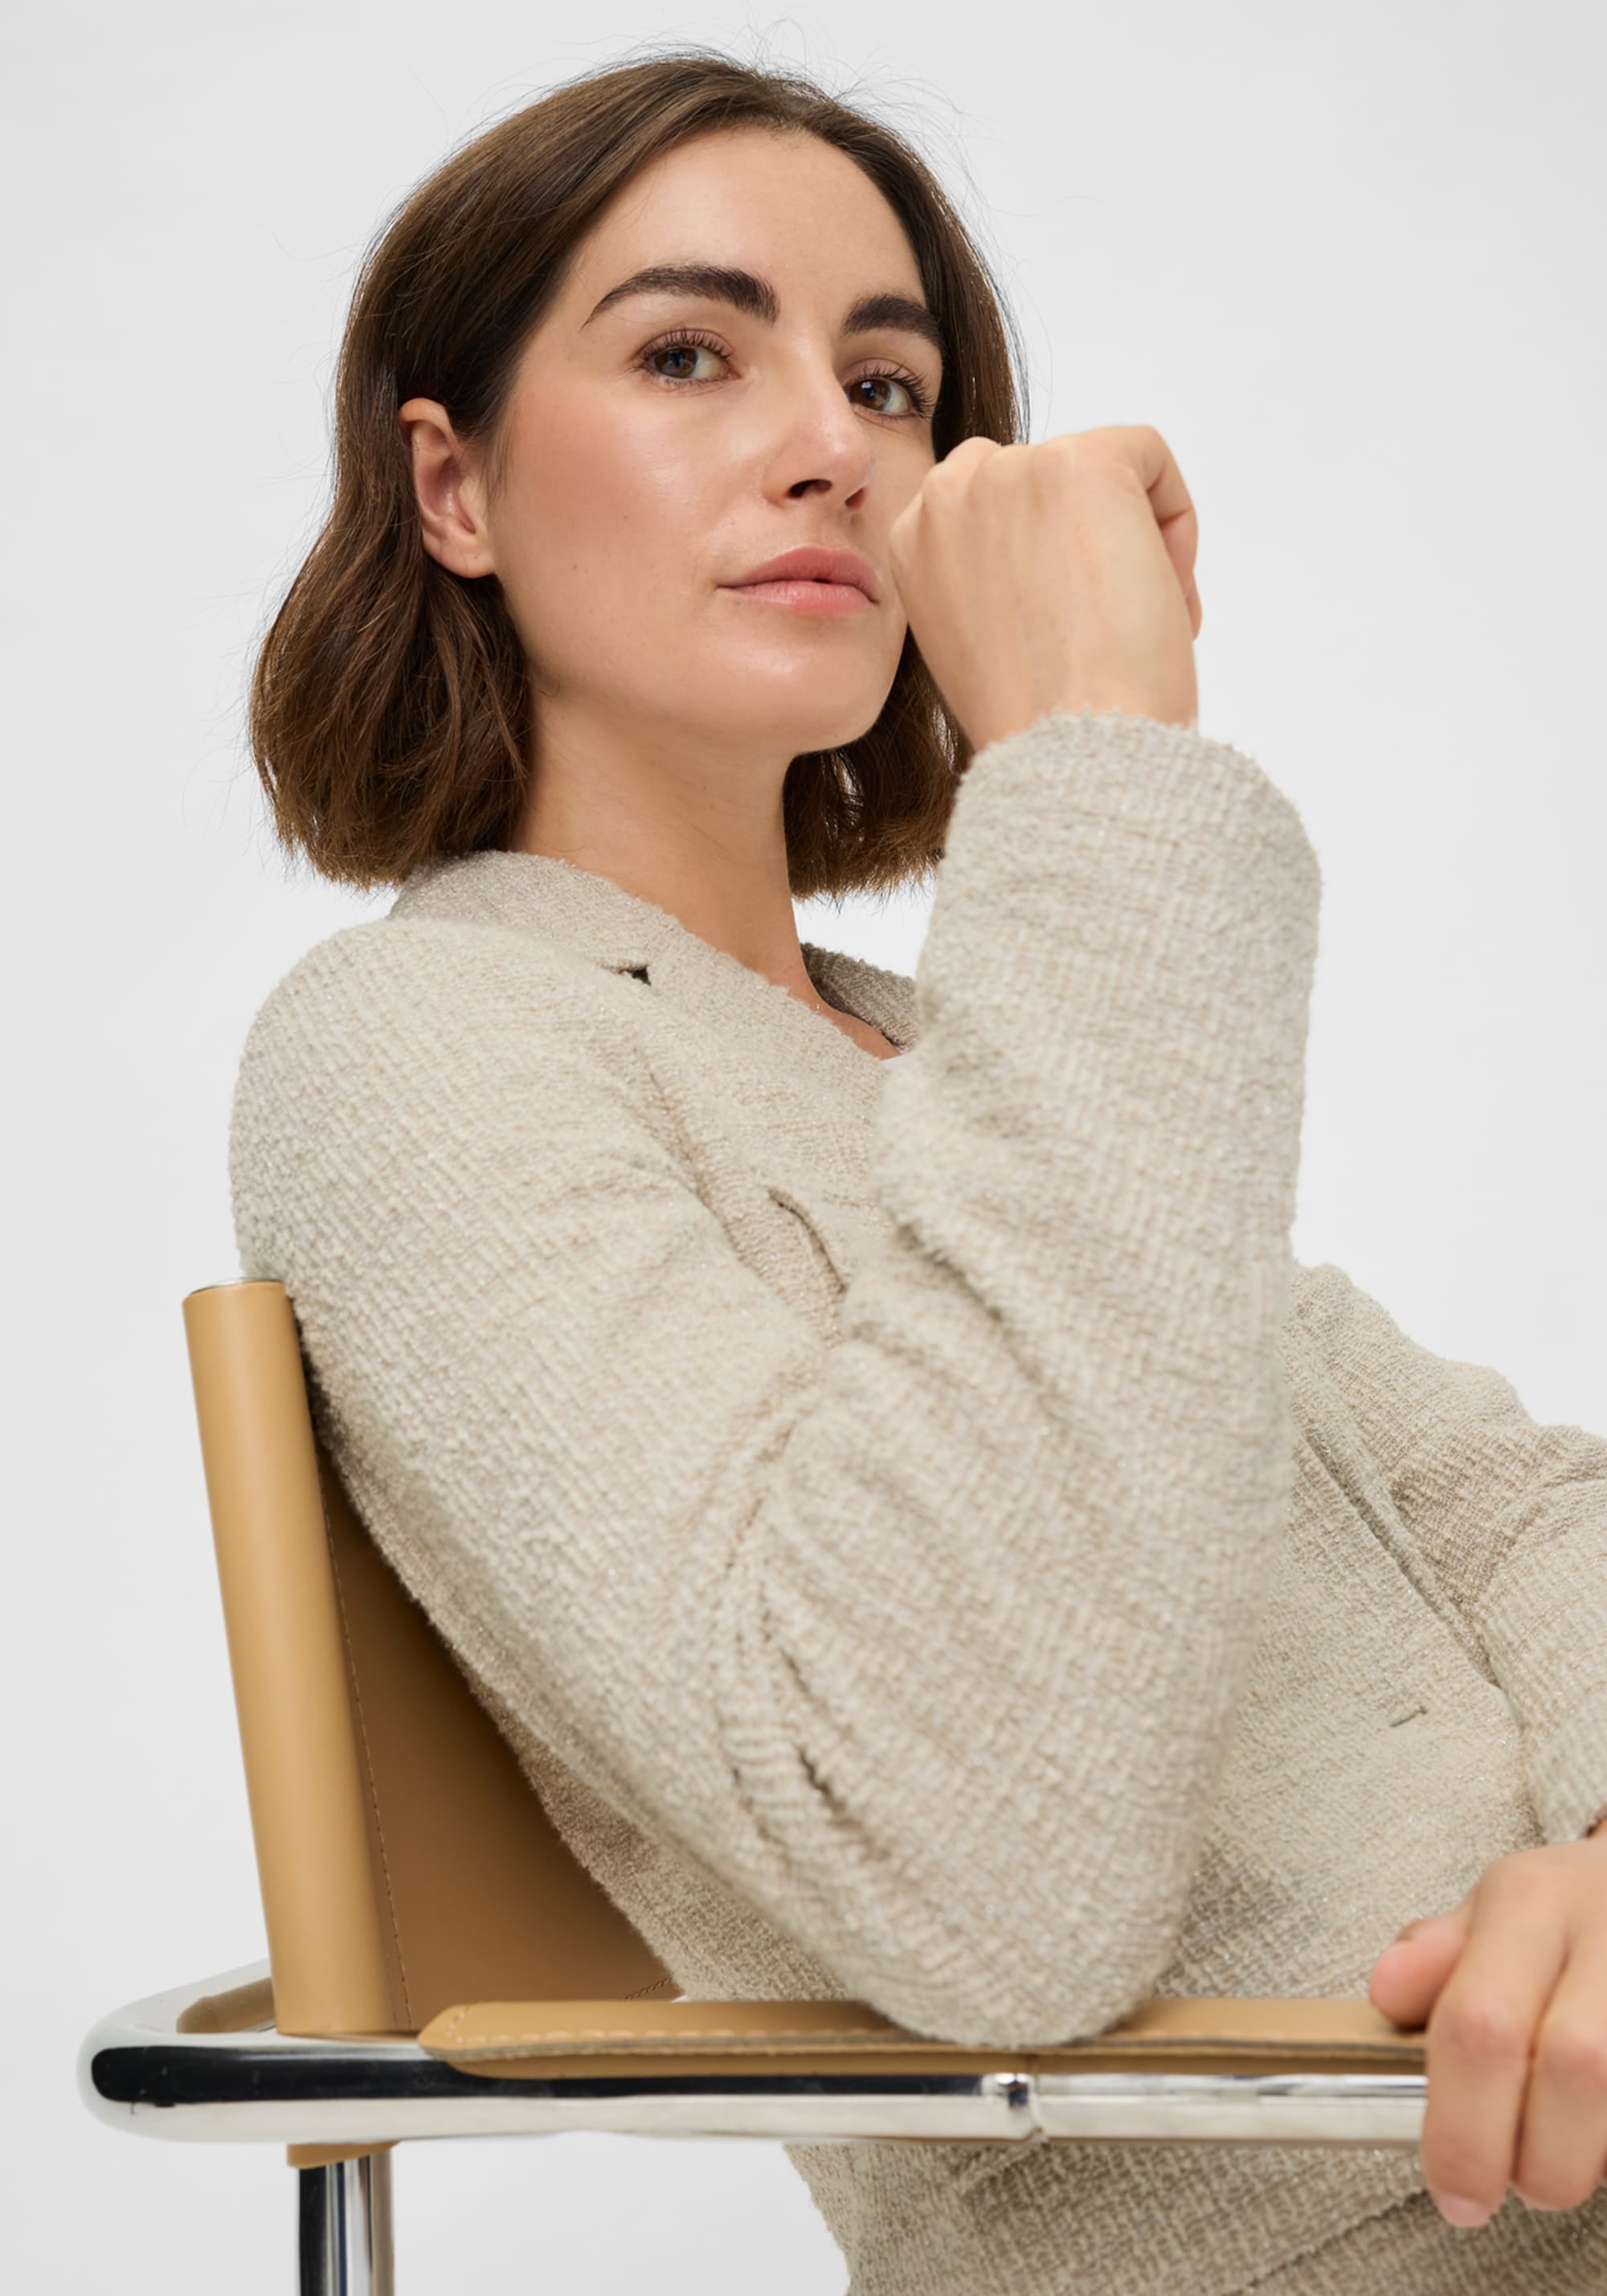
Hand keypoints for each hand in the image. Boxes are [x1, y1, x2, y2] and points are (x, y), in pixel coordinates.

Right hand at [887, 425, 1202, 752]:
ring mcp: (1010, 472)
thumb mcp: (978, 642)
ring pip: (1097, 469)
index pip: (995, 508)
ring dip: (1131, 537)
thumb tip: (1049, 556)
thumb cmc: (1036, 724)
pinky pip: (1148, 455)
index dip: (1046, 562)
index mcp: (912, 540)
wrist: (1071, 756)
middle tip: (1112, 624)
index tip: (1068, 628)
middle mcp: (946, 494)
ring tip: (1138, 620)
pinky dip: (1175, 517)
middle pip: (1044, 482)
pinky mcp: (1079, 463)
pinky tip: (1163, 594)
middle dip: (1088, 544)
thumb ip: (990, 581)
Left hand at [1367, 1823, 1606, 2227]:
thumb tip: (1386, 1994)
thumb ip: (1437, 1955)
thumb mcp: (1494, 1906)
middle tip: (1513, 2185)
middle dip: (1539, 2158)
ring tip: (1559, 2156)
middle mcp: (1602, 1935)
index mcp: (1532, 1903)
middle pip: (1576, 2067)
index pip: (1482, 2021)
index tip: (1451, 2189)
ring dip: (1584, 2157)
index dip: (1462, 2127)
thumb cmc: (1568, 1909)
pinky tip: (1593, 2132)